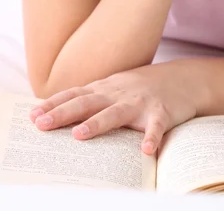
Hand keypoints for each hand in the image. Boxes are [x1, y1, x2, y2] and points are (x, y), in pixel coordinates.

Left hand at [29, 62, 203, 154]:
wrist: (184, 79)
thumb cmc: (144, 87)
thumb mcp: (116, 87)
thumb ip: (93, 97)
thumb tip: (60, 112)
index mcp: (107, 88)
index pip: (75, 94)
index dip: (54, 104)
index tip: (32, 116)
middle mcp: (120, 93)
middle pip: (88, 103)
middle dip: (63, 113)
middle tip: (41, 124)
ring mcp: (141, 102)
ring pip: (116, 112)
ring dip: (98, 123)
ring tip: (79, 135)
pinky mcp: (163, 113)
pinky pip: (157, 127)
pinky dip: (152, 138)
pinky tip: (146, 150)